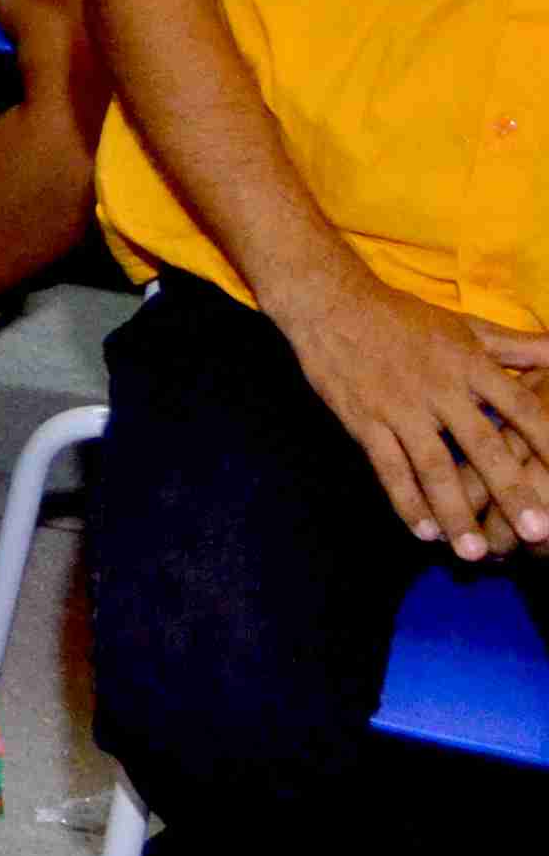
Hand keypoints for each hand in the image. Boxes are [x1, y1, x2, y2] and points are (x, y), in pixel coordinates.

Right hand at [270, 266, 548, 556]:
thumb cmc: (402, 317)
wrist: (328, 303)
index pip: (520, 406)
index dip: (548, 440)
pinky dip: (406, 501)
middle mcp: (439, 388)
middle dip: (511, 491)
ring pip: (433, 467)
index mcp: (469, 362)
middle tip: (537, 532)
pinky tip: (424, 532)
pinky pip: (388, 468)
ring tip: (475, 552)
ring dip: (456, 512)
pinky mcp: (364, 421)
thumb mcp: (463, 325)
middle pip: (482, 445)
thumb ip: (514, 346)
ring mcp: (399, 407)